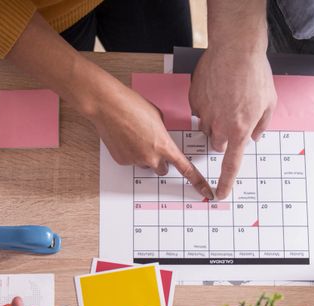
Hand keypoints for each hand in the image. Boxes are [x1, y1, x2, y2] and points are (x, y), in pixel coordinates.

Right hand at [91, 78, 213, 199]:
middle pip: (162, 169)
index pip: (186, 169)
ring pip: (145, 164)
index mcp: (164, 145)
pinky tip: (124, 138)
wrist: (108, 106)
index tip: (206, 191)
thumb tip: (161, 138)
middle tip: (152, 146)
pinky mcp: (123, 161)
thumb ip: (163, 132)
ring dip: (144, 155)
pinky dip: (130, 152)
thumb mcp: (157, 116)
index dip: (198, 182)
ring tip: (134, 137)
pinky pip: (131, 161)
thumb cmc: (131, 105)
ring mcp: (135, 161)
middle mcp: (151, 157)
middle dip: (160, 161)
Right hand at [189, 46, 275, 198]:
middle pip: (217, 144)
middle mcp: (219, 127)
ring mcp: (204, 114)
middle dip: (224, 137)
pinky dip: (207, 104)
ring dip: (215, 120)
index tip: (219, 194)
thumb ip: (262, 125)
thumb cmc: (255, 74)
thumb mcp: (269, 102)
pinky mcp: (194, 100)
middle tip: (233, 117)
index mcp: (240, 131)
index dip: (225, 182)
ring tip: (226, 98)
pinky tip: (217, 88)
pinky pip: (198, 110)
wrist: (236, 50)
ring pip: (206, 127)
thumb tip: (255, 137)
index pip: (231, 165)